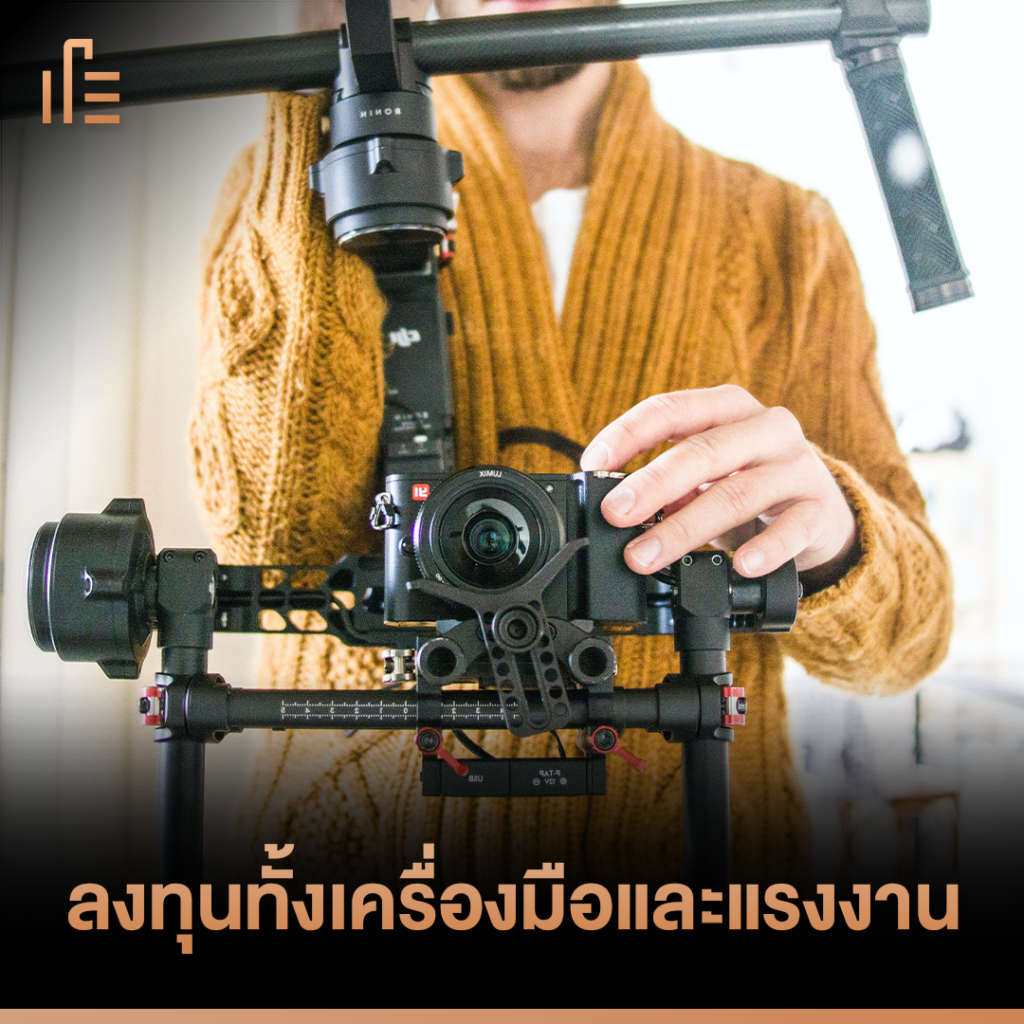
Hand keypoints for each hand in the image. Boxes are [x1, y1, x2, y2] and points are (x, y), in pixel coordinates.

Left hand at [578, 386, 857, 583]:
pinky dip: (765, 549)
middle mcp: (766, 428)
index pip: (672, 408)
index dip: (628, 433)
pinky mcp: (820, 508)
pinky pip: (793, 529)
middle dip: (652, 484)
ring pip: (737, 494)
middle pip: (703, 451)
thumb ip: (669, 484)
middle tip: (615, 513)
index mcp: (728, 408)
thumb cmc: (750, 481)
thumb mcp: (708, 473)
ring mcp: (797, 466)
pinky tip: (740, 566)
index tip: (593, 464)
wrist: (821, 510)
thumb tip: (618, 509)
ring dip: (685, 529)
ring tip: (645, 556)